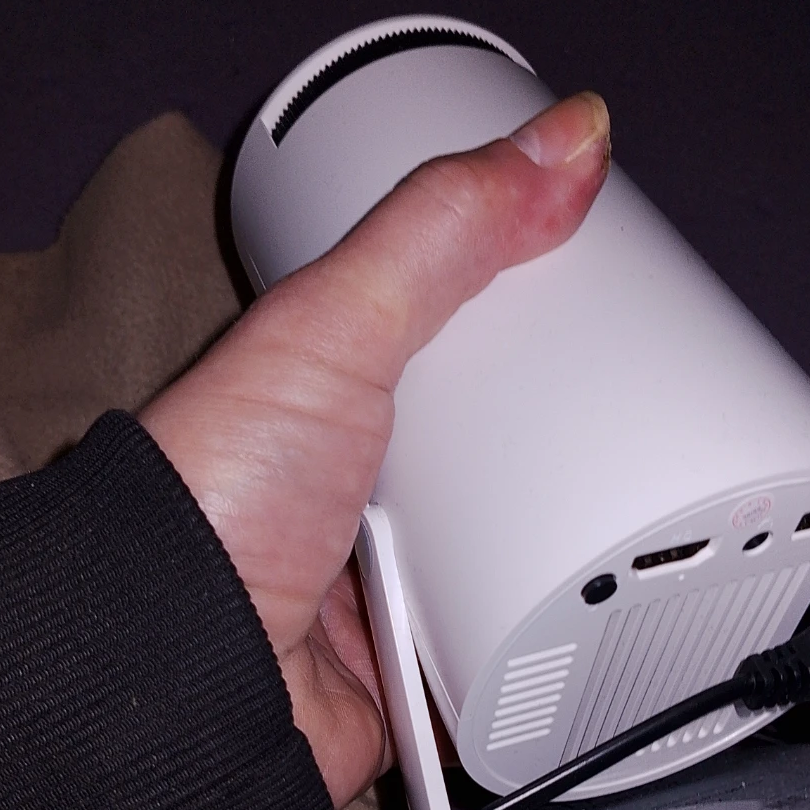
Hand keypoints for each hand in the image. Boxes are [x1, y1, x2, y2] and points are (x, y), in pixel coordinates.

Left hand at [140, 91, 610, 809]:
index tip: (602, 312)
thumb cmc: (221, 497)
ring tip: (613, 540)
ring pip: (500, 563)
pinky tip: (565, 633)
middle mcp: (351, 494)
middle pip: (490, 460)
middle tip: (625, 435)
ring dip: (549, 562)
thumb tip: (568, 137)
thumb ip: (443, 233)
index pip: (450, 339)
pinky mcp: (404, 672)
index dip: (522, 321)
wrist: (185, 672)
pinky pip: (492, 658)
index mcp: (330, 398)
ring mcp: (378, 589)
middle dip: (555, 453)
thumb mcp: (334, 328)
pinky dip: (526, 651)